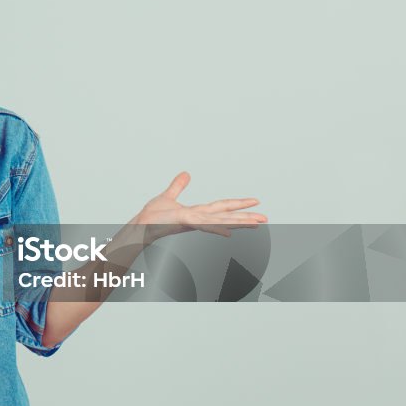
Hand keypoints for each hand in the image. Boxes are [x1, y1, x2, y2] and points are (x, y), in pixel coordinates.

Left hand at [132, 171, 267, 239]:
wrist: (140, 225)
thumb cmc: (152, 216)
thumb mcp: (168, 196)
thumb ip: (178, 185)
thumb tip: (186, 173)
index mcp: (197, 212)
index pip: (222, 207)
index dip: (238, 205)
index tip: (255, 203)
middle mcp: (198, 218)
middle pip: (226, 216)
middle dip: (246, 217)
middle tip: (265, 218)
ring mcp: (193, 221)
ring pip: (221, 221)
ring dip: (239, 222)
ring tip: (257, 223)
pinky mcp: (185, 222)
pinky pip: (204, 225)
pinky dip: (217, 228)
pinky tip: (230, 232)